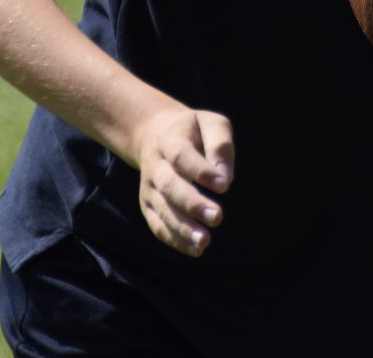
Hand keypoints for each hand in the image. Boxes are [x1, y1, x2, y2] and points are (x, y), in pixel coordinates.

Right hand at [132, 105, 234, 257]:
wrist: (154, 134)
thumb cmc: (192, 131)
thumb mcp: (209, 123)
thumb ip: (220, 144)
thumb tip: (225, 177)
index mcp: (170, 140)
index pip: (181, 155)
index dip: (201, 171)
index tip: (224, 185)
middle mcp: (155, 165)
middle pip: (170, 185)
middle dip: (192, 203)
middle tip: (217, 217)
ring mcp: (148, 187)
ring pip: (162, 210)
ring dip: (182, 228)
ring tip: (205, 241)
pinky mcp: (147, 205)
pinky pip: (157, 225)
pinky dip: (174, 239)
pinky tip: (195, 249)